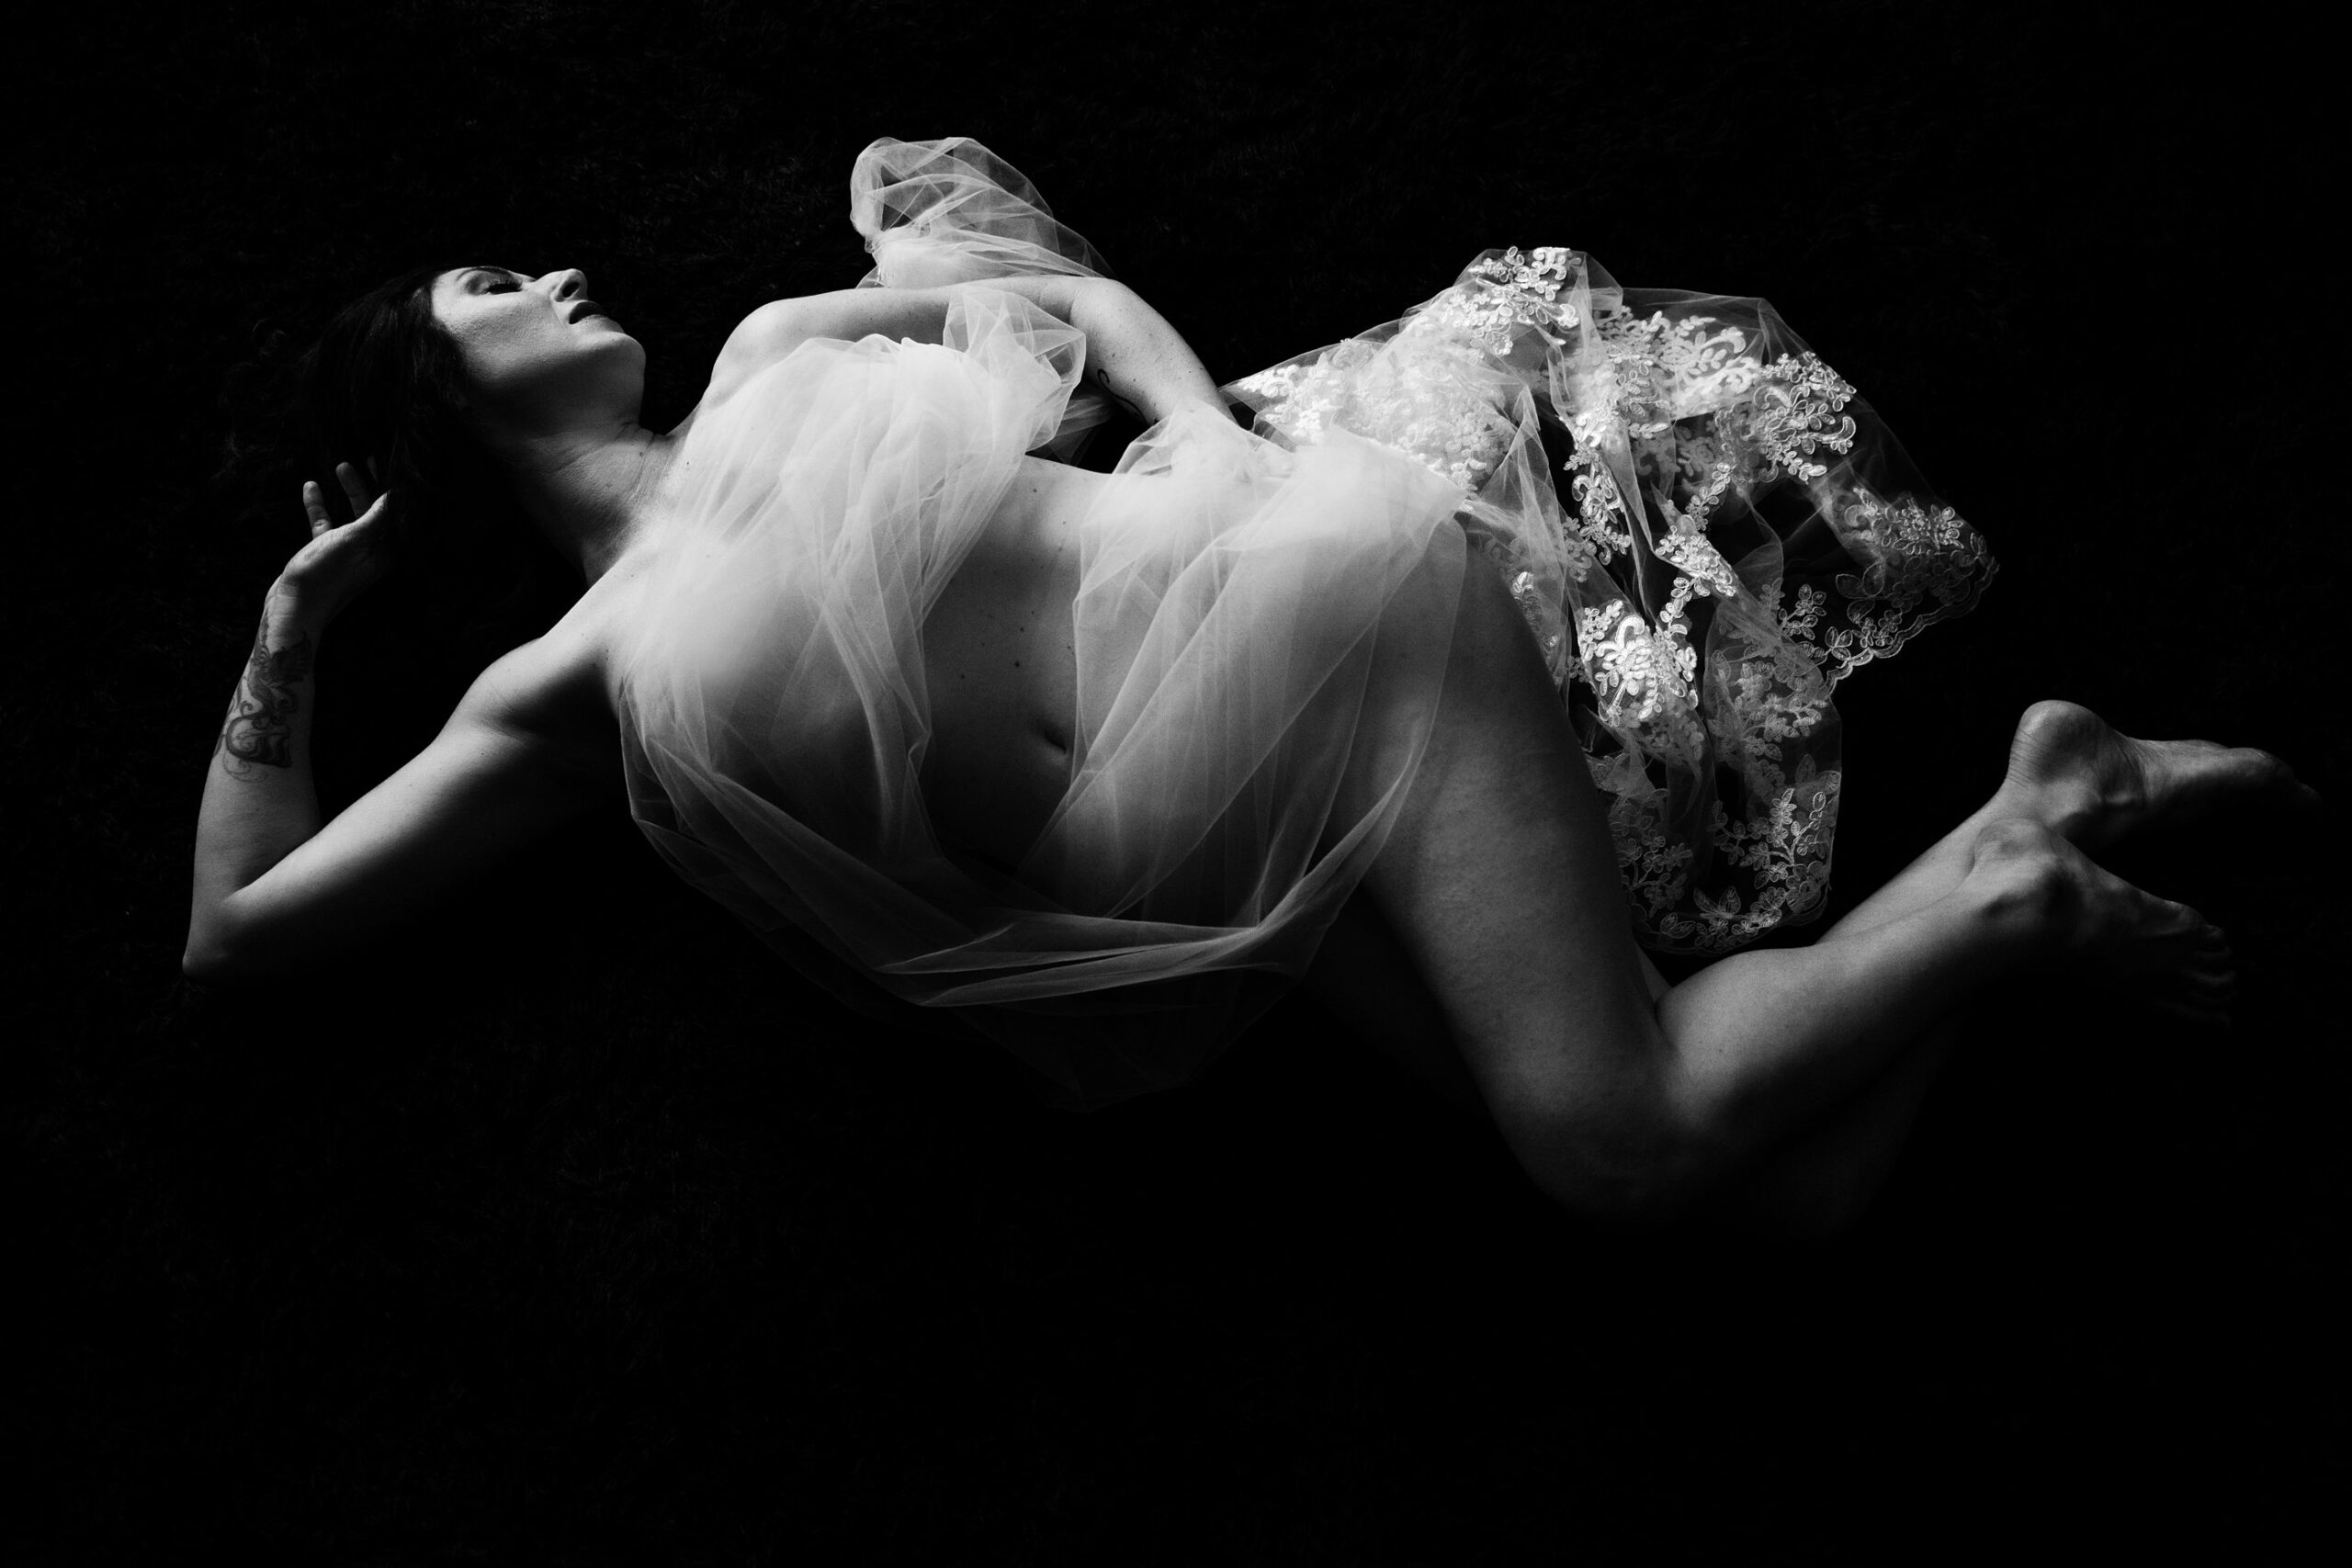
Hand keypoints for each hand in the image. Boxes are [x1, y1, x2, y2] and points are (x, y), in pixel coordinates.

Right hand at [274, 461, 392, 624]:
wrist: (294, 606)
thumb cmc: (328, 573)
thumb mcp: (356, 538)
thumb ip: (378, 515)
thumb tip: (399, 493)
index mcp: (387, 550)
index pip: (396, 514)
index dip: (395, 489)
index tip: (392, 464)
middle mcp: (372, 551)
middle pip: (376, 511)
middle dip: (371, 485)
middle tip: (367, 457)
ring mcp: (348, 551)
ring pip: (351, 514)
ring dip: (346, 491)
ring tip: (340, 465)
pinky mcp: (326, 552)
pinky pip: (326, 523)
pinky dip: (320, 505)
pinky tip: (311, 486)